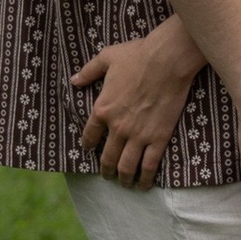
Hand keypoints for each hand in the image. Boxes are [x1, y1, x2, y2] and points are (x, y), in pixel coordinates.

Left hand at [72, 21, 206, 184]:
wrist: (166, 61)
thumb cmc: (137, 55)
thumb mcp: (107, 58)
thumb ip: (89, 71)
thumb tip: (74, 80)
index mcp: (102, 109)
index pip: (90, 136)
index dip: (89, 146)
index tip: (90, 151)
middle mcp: (117, 127)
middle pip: (107, 157)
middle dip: (106, 170)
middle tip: (107, 175)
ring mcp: (138, 135)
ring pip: (127, 166)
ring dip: (124, 178)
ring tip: (125, 183)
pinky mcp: (158, 138)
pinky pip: (150, 165)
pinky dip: (146, 178)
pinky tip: (145, 184)